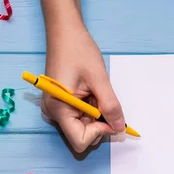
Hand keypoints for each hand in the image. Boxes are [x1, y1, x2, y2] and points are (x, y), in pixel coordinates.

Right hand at [41, 27, 124, 152]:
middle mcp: (53, 113)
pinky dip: (91, 110)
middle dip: (98, 124)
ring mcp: (56, 110)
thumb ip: (110, 106)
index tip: (108, 114)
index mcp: (58, 108)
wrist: (65, 32)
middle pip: (81, 136)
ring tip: (94, 92)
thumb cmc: (79, 50)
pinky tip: (90, 92)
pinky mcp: (61, 105)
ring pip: (83, 127)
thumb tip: (120, 128)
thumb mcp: (99, 79)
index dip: (98, 132)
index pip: (80, 141)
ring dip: (95, 115)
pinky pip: (80, 117)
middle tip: (102, 99)